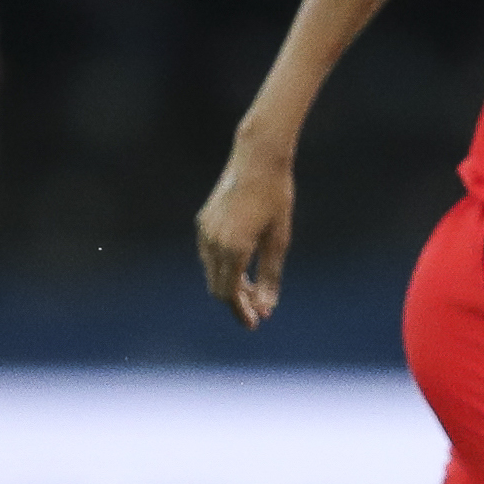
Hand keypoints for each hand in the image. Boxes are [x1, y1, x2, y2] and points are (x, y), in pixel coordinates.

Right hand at [196, 143, 295, 326]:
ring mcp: (205, 231)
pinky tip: (241, 269)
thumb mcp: (279, 239)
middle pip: (218, 287)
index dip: (241, 311)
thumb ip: (271, 276)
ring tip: (254, 291)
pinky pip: (209, 255)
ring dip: (230, 285)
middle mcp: (213, 242)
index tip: (255, 324)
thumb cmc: (276, 198)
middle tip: (257, 313)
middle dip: (237, 302)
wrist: (257, 160)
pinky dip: (223, 268)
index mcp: (234, 248)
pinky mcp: (203, 222)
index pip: (230, 293)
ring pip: (212, 272)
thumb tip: (267, 309)